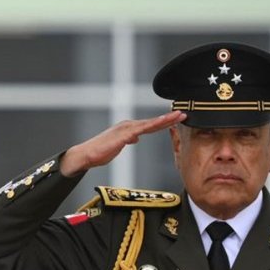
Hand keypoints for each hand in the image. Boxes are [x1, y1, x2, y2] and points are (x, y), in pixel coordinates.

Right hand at [59, 111, 185, 175]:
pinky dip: (154, 125)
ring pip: (150, 123)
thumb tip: (136, 139)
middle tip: (184, 114)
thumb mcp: (118, 146)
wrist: (85, 155)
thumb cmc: (99, 152)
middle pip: (152, 122)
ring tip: (179, 116)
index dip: (164, 123)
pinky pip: (142, 129)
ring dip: (165, 120)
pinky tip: (163, 123)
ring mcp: (126, 129)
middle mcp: (128, 126)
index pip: (149, 126)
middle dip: (169, 118)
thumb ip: (128, 141)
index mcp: (128, 129)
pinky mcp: (123, 134)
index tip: (177, 120)